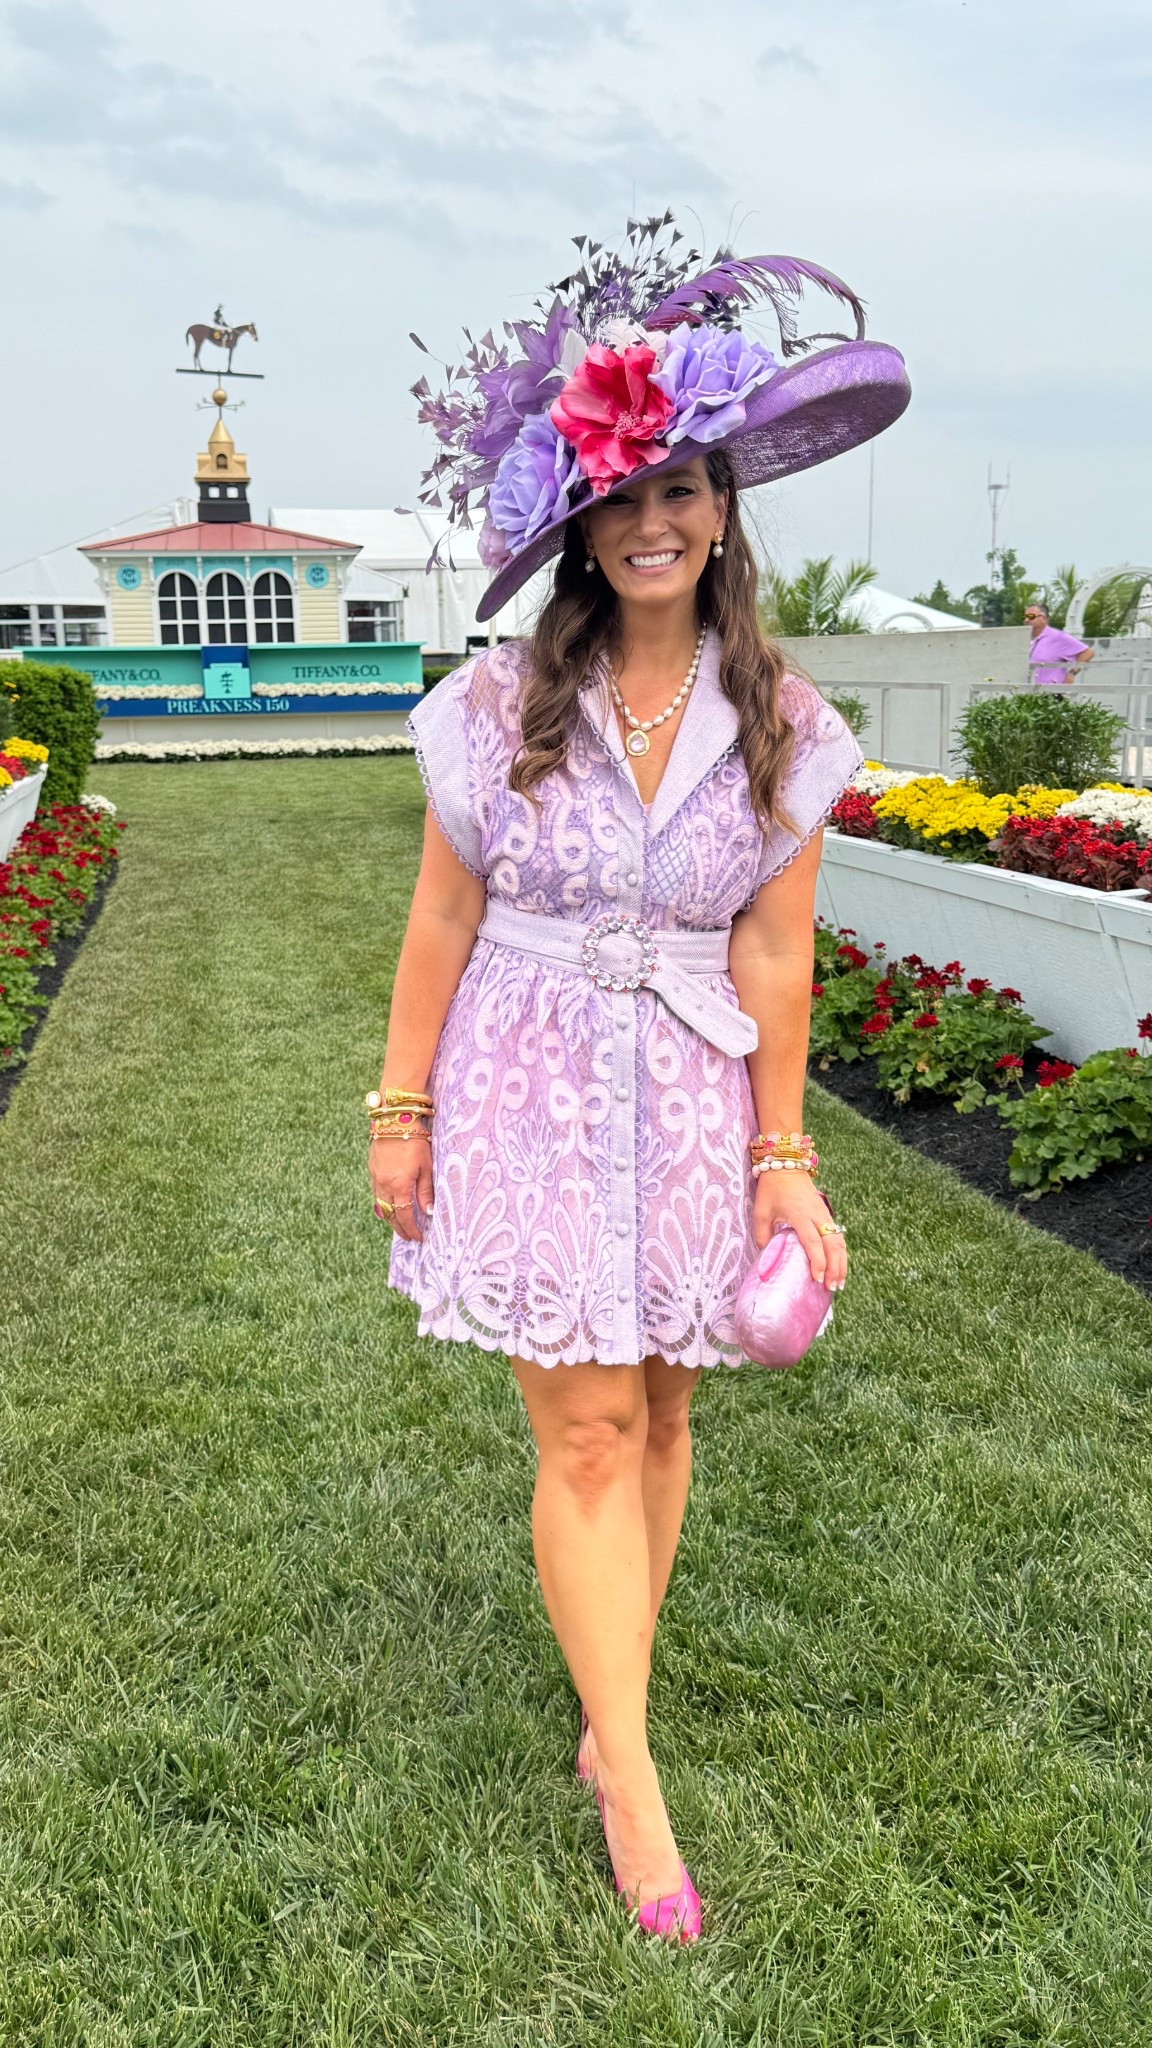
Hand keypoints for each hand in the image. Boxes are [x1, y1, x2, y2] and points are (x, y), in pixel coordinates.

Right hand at [368, 1133, 432, 1242]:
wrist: (395, 1119)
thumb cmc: (415, 1140)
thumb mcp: (426, 1166)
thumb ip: (425, 1191)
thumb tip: (428, 1212)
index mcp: (398, 1186)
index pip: (404, 1216)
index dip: (411, 1230)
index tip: (419, 1238)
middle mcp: (383, 1184)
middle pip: (389, 1215)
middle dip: (399, 1228)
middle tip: (408, 1237)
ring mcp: (375, 1177)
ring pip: (380, 1205)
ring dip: (390, 1217)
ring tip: (400, 1224)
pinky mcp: (372, 1169)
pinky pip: (376, 1193)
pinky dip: (383, 1203)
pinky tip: (390, 1204)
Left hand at [752, 1172, 846, 1290]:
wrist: (786, 1165)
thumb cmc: (771, 1189)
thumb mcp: (761, 1212)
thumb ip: (763, 1235)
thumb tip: (769, 1257)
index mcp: (800, 1215)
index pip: (813, 1242)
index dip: (817, 1261)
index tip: (817, 1278)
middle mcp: (817, 1215)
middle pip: (832, 1245)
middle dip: (835, 1268)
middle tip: (831, 1288)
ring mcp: (824, 1214)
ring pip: (839, 1241)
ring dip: (841, 1263)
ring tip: (839, 1283)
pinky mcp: (826, 1214)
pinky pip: (838, 1236)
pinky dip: (841, 1253)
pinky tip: (839, 1267)